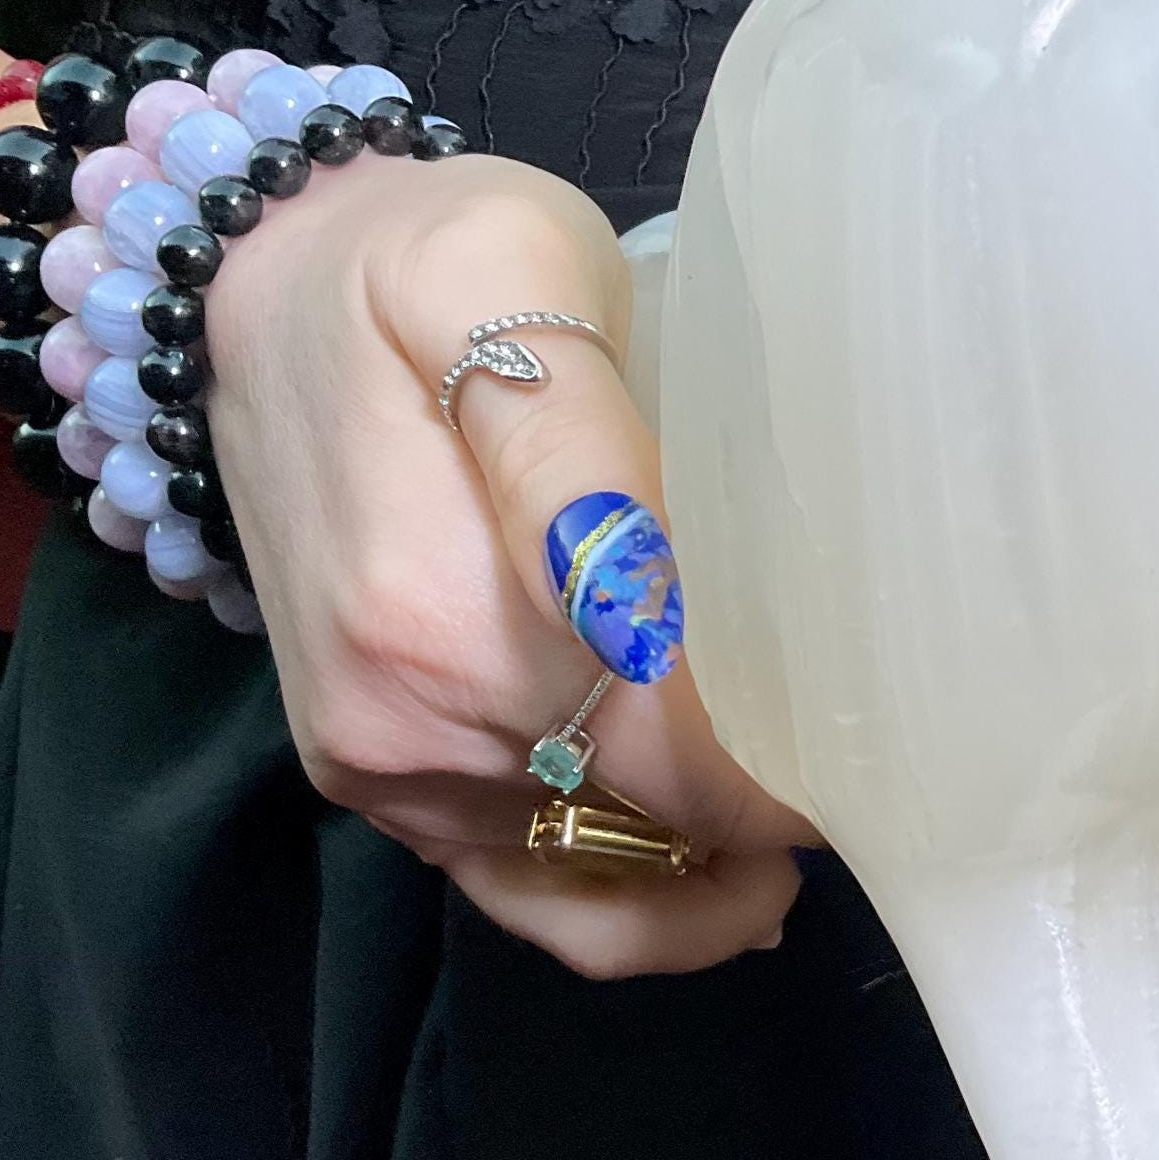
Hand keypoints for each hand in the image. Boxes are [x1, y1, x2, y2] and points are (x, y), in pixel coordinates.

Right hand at [205, 150, 814, 975]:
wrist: (258, 284)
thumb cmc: (414, 255)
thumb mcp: (505, 268)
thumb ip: (577, 445)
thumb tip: (645, 596)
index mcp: (448, 612)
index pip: (681, 761)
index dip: (801, 766)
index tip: (900, 726)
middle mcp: (410, 720)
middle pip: (655, 820)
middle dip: (781, 796)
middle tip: (896, 737)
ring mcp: (388, 766)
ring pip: (600, 873)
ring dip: (719, 854)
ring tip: (827, 801)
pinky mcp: (381, 780)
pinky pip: (524, 893)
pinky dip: (633, 904)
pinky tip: (730, 876)